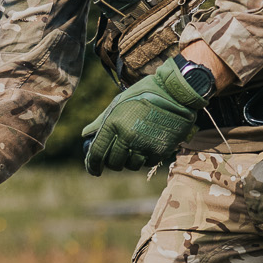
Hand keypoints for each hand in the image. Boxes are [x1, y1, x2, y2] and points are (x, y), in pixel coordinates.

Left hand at [82, 59, 207, 174]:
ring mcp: (144, 144)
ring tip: (133, 151)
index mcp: (113, 123)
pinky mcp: (160, 150)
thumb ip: (102, 120)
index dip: (92, 165)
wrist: (176, 92)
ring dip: (130, 162)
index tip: (93, 170)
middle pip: (114, 162)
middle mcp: (127, 136)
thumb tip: (86, 134)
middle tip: (115, 159)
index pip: (97, 152)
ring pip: (131, 165)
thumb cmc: (144, 93)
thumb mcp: (119, 102)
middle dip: (112, 163)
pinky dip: (145, 158)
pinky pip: (148, 162)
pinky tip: (147, 147)